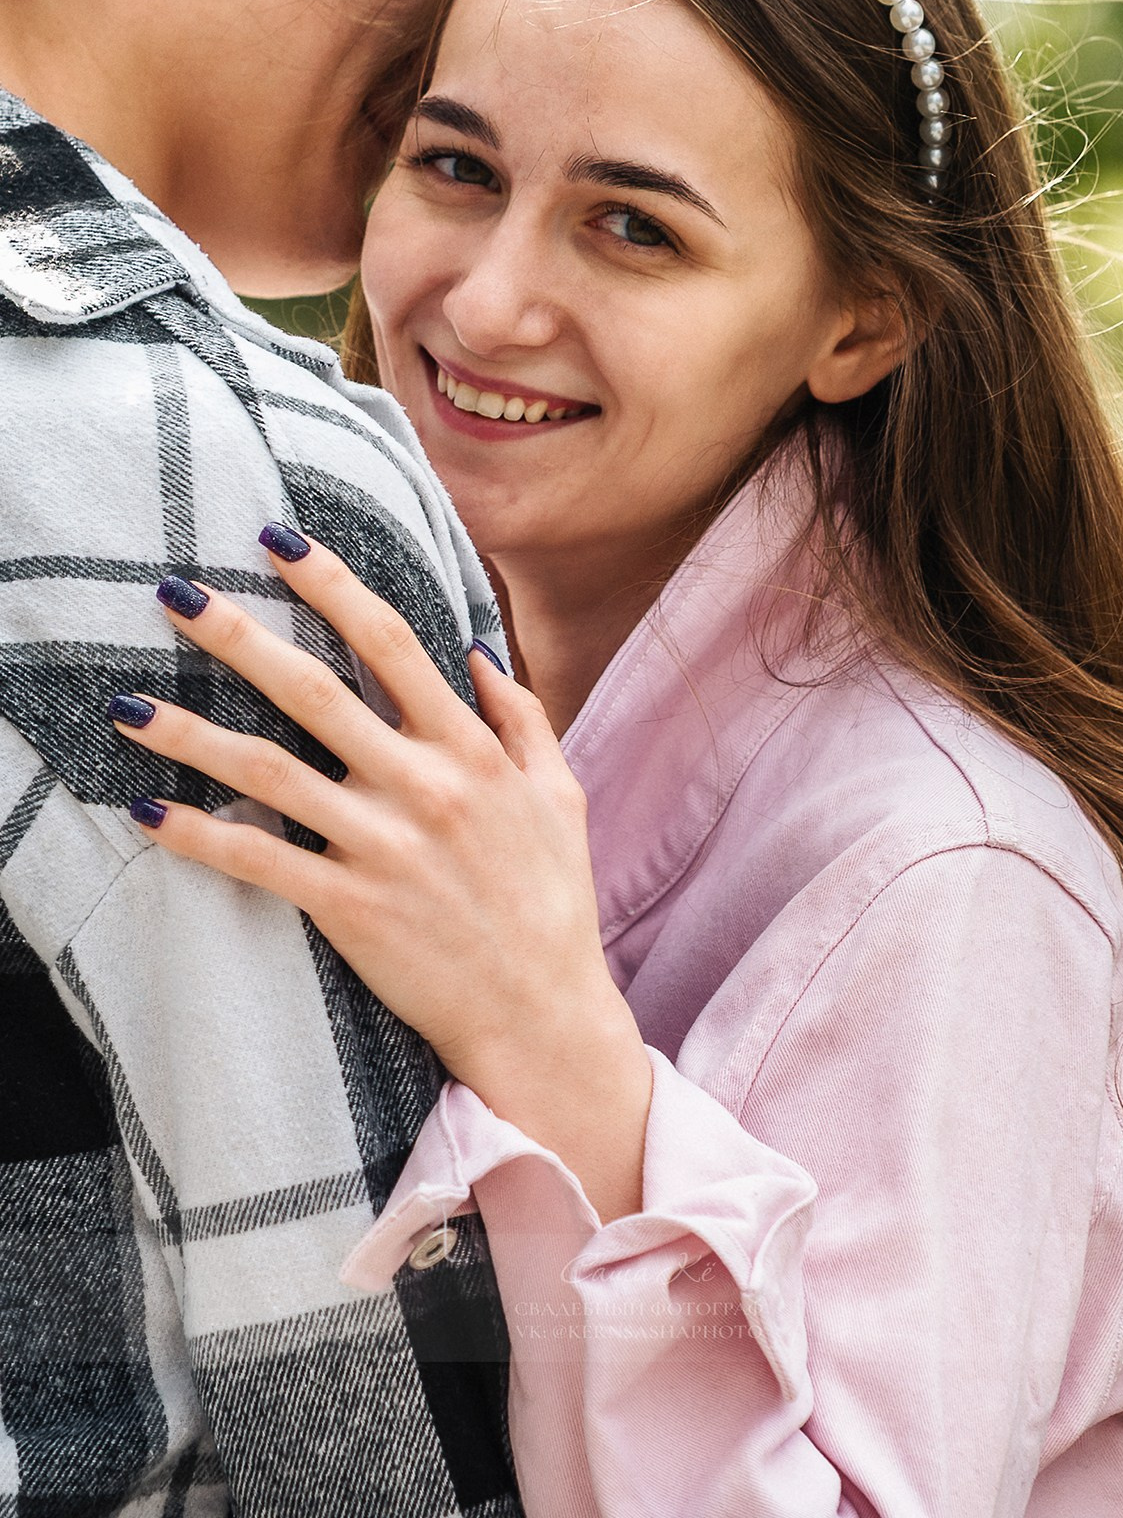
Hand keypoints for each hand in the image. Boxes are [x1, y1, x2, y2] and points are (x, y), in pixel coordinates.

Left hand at [113, 534, 651, 1216]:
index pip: (390, 642)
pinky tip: (147, 811)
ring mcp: (381, 846)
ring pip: (268, 773)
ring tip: (129, 705)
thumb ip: (522, 717)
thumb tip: (476, 651)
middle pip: (313, 691)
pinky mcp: (349, 907)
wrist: (543, 1013)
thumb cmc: (553, 900)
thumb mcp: (561, 794)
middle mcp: (421, 786)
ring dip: (191, 735)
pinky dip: (199, 836)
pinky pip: (258, 861)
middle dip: (238, 635)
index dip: (332, 584)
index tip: (278, 541)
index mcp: (469, 748)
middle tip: (174, 591)